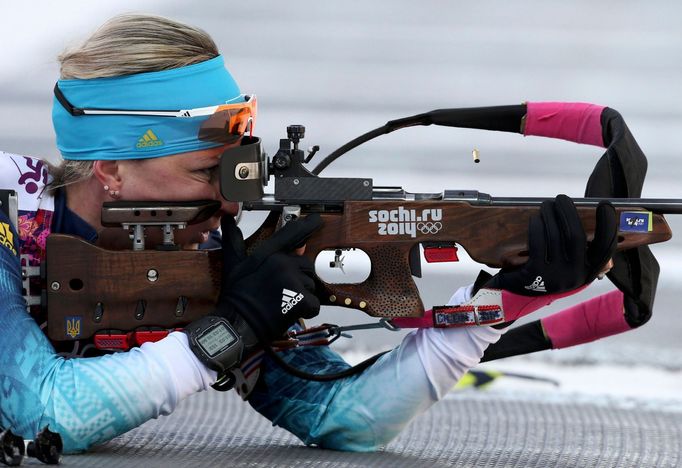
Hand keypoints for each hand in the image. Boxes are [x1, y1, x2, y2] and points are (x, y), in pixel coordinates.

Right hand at [215, 214, 322, 342]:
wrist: (236, 323)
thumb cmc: (236, 296)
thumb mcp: (233, 264)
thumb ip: (235, 241)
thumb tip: (228, 221)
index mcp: (268, 253)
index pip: (291, 233)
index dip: (307, 225)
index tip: (317, 219)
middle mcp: (282, 262)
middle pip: (307, 265)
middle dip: (300, 278)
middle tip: (283, 292)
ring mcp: (292, 280)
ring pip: (311, 285)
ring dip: (302, 296)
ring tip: (282, 304)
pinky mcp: (300, 299)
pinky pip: (314, 304)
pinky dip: (306, 311)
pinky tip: (289, 314)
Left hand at [485, 194, 616, 295]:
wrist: (516, 296)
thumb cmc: (546, 274)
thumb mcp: (569, 269)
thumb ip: (582, 252)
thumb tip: (594, 222)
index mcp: (588, 273)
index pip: (605, 248)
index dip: (607, 226)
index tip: (604, 205)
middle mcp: (575, 276)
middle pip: (576, 237)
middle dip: (568, 212)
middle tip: (561, 198)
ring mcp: (554, 276)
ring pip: (555, 237)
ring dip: (550, 216)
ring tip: (546, 206)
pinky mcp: (534, 274)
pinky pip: (538, 243)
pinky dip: (537, 227)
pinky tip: (535, 219)